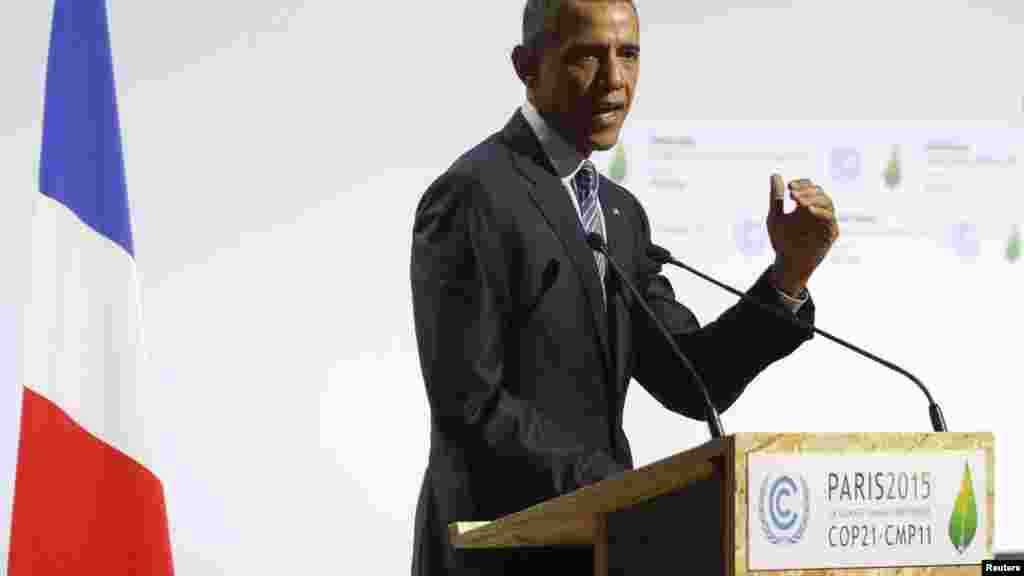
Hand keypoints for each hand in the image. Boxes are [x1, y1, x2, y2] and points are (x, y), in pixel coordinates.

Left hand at [766, 174, 838, 296]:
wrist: (787, 263)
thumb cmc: (781, 240)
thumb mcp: (775, 216)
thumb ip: (776, 197)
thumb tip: (775, 174)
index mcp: (805, 205)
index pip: (810, 187)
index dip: (802, 184)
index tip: (789, 186)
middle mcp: (818, 211)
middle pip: (819, 192)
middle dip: (806, 191)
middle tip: (792, 194)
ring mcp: (826, 222)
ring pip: (827, 203)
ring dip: (814, 198)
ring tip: (799, 200)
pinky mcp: (831, 233)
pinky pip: (830, 219)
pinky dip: (821, 212)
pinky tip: (808, 210)